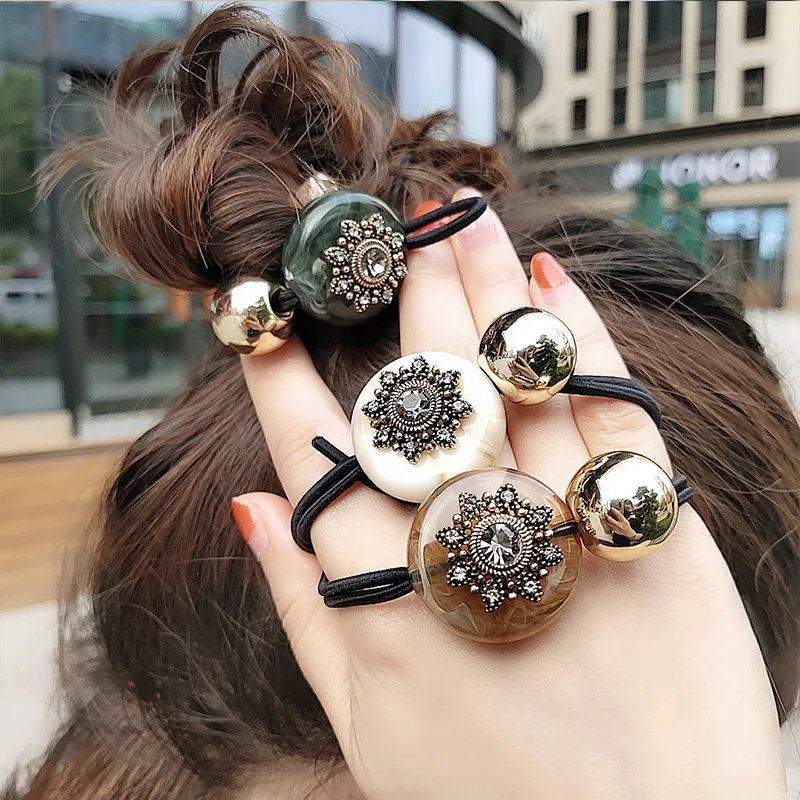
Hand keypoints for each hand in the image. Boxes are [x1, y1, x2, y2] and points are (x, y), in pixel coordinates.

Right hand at [233, 190, 784, 798]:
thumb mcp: (363, 731)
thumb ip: (301, 615)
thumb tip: (250, 512)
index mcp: (381, 600)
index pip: (313, 452)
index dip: (281, 376)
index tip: (265, 316)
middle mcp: (463, 548)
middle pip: (420, 394)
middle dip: (401, 296)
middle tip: (390, 218)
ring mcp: (566, 534)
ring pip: (511, 380)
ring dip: (482, 288)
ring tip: (461, 215)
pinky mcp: (655, 538)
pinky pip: (614, 415)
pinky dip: (583, 341)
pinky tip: (555, 282)